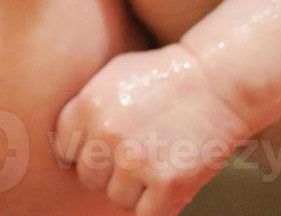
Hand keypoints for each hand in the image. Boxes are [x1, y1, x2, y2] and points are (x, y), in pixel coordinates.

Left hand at [53, 44, 250, 214]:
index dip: (86, 152)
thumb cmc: (163, 78)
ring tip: (156, 164)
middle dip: (109, 173)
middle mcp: (106, 133)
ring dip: (135, 190)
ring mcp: (136, 160)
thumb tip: (63, 149)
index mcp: (88, 106)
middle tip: (135, 158)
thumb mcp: (111, 77)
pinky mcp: (167, 183)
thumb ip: (85, 110)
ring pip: (117, 198)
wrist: (217, 82)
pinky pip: (145, 214)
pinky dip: (156, 205)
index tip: (104, 150)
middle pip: (89, 177)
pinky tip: (167, 184)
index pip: (64, 150)